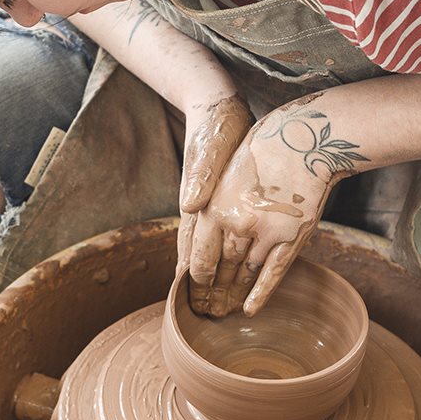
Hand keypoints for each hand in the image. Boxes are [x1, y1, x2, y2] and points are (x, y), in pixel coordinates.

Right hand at [175, 94, 251, 298]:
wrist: (216, 103)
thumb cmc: (216, 125)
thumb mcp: (211, 149)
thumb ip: (201, 176)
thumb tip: (190, 206)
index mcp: (197, 204)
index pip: (189, 251)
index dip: (192, 280)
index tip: (193, 305)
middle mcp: (200, 210)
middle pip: (197, 257)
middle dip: (202, 288)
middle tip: (210, 316)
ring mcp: (210, 205)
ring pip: (207, 249)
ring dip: (213, 275)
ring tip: (220, 300)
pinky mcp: (222, 197)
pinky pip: (219, 234)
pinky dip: (222, 253)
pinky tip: (231, 263)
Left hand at [178, 97, 365, 316]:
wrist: (301, 139)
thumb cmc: (261, 150)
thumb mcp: (223, 171)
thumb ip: (208, 201)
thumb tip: (192, 220)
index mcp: (213, 209)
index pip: (199, 259)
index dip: (195, 282)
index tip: (192, 293)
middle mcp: (236, 225)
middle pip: (220, 271)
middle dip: (211, 294)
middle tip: (205, 311)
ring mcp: (266, 233)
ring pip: (244, 274)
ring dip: (233, 296)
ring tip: (224, 311)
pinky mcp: (292, 236)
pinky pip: (272, 272)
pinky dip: (260, 293)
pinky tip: (249, 310)